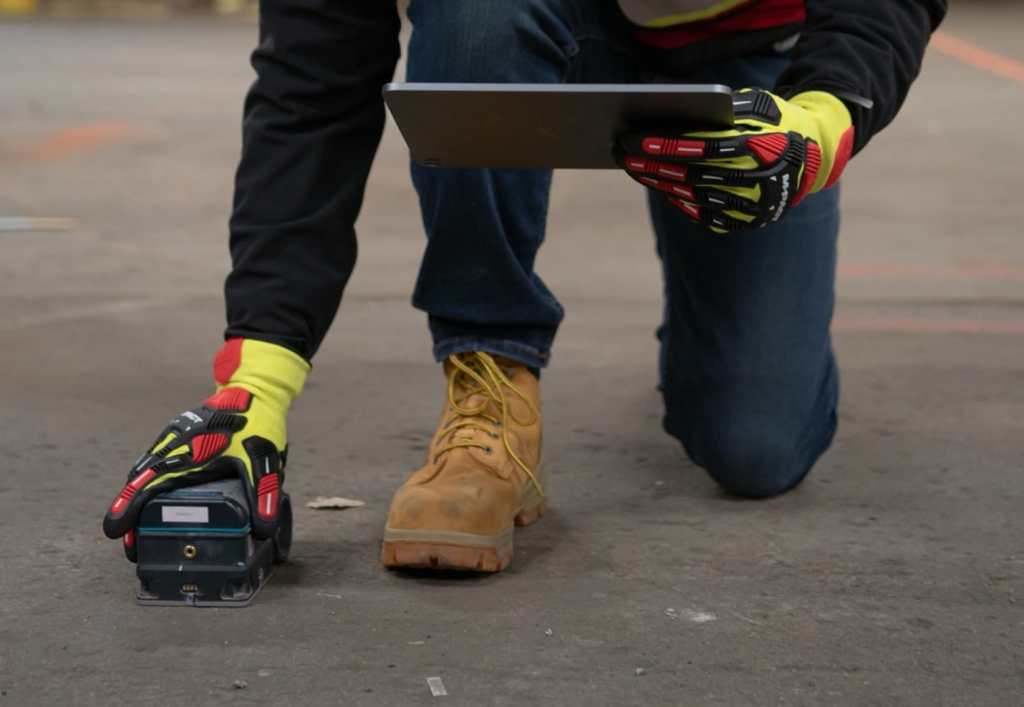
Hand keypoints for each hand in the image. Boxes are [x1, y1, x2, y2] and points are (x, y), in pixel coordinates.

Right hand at [102, 338, 308, 543]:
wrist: (254, 389)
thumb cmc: (256, 424)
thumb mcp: (264, 461)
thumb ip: (263, 494)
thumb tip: (262, 528)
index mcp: (189, 453)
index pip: (150, 484)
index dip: (129, 508)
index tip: (113, 531)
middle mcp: (174, 444)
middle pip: (140, 481)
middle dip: (129, 513)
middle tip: (128, 545)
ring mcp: (174, 438)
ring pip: (145, 470)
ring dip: (137, 497)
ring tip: (137, 529)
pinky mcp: (179, 434)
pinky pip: (156, 460)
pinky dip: (149, 481)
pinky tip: (155, 497)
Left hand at [619, 88, 853, 233]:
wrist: (816, 153)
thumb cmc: (776, 120)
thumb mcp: (755, 105)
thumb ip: (719, 110)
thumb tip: (668, 114)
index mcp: (760, 145)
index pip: (701, 147)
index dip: (663, 145)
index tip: (633, 140)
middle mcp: (757, 179)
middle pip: (692, 175)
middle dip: (653, 166)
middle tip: (624, 156)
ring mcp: (755, 205)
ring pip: (696, 197)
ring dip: (662, 185)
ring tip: (639, 171)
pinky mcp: (751, 222)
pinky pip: (709, 216)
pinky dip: (684, 204)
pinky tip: (665, 190)